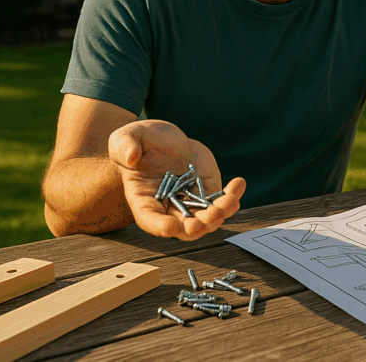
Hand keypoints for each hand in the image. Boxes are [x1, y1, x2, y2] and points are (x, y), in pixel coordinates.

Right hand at [108, 119, 245, 240]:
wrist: (165, 140)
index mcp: (144, 199)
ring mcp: (190, 202)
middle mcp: (168, 207)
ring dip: (220, 215)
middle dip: (197, 227)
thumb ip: (125, 146)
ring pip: (206, 219)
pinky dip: (232, 196)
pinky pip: (221, 201)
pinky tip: (239, 183)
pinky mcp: (207, 192)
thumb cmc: (141, 141)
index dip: (161, 226)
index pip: (150, 220)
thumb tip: (130, 156)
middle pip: (183, 227)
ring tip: (231, 200)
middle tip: (208, 218)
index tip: (172, 227)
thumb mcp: (127, 138)